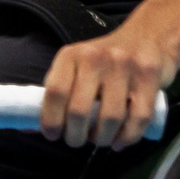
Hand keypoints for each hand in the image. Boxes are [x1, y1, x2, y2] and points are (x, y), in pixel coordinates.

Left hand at [40, 25, 178, 148]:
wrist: (148, 37)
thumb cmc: (105, 60)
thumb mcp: (77, 66)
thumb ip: (59, 92)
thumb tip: (30, 127)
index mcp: (72, 55)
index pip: (55, 91)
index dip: (50, 119)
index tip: (53, 135)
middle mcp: (96, 57)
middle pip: (79, 111)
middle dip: (76, 136)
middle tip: (77, 140)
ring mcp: (125, 66)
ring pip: (110, 119)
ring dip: (102, 139)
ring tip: (100, 139)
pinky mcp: (149, 77)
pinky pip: (138, 118)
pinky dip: (127, 138)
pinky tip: (119, 142)